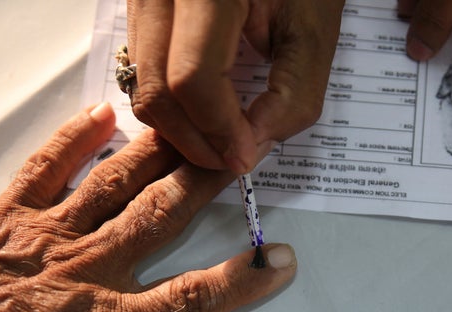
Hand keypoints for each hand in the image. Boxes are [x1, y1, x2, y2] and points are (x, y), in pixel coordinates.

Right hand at [125, 0, 344, 173]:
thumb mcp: (312, 30)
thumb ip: (294, 95)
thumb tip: (250, 147)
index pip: (192, 77)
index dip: (218, 130)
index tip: (244, 156)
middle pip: (157, 90)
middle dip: (194, 140)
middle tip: (231, 157)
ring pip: (142, 88)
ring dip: (180, 128)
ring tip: (221, 138)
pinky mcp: (139, 12)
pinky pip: (142, 74)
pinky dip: (171, 107)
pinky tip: (203, 112)